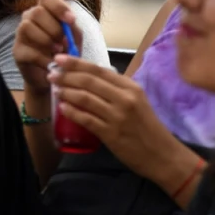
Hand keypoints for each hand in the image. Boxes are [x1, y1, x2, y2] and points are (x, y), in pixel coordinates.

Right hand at [13, 0, 80, 93]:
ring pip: (26, 26)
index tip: (72, 20)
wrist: (55, 75)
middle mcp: (30, 18)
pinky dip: (43, 58)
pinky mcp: (17, 51)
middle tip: (64, 42)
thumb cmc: (65, 52)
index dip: (59, 7)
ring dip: (46, 40)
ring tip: (58, 51)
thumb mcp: (74, 38)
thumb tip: (67, 25)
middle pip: (36, 11)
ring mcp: (20, 34)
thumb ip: (72, 29)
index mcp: (45, 11)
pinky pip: (28, 50)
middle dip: (54, 28)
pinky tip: (52, 63)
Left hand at [49, 54, 181, 180]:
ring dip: (67, 92)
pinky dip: (72, 112)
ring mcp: (117, 116)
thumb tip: (90, 78)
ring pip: (85, 98)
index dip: (76, 63)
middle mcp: (124, 98)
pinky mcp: (111, 134)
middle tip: (51, 74)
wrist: (162, 155)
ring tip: (55, 90)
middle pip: (89, 81)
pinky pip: (86, 119)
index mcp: (130, 87)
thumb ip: (116, 90)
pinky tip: (62, 108)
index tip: (59, 59)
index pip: (99, 70)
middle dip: (66, 76)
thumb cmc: (147, 127)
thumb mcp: (137, 101)